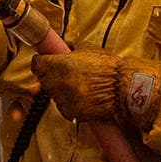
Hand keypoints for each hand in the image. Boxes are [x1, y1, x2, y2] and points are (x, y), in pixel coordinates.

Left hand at [30, 46, 160, 129]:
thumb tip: (59, 49)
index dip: (41, 62)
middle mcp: (60, 83)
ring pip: (52, 95)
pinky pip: (63, 107)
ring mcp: (65, 99)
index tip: (44, 62)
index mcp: (61, 64)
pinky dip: (68, 103)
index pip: (37, 64)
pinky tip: (81, 97)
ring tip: (77, 85)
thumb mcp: (87, 49)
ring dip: (59, 90)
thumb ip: (69, 50)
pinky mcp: (72, 113)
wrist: (123, 87)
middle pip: (43, 80)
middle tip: (63, 73)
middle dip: (50, 76)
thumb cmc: (108, 66)